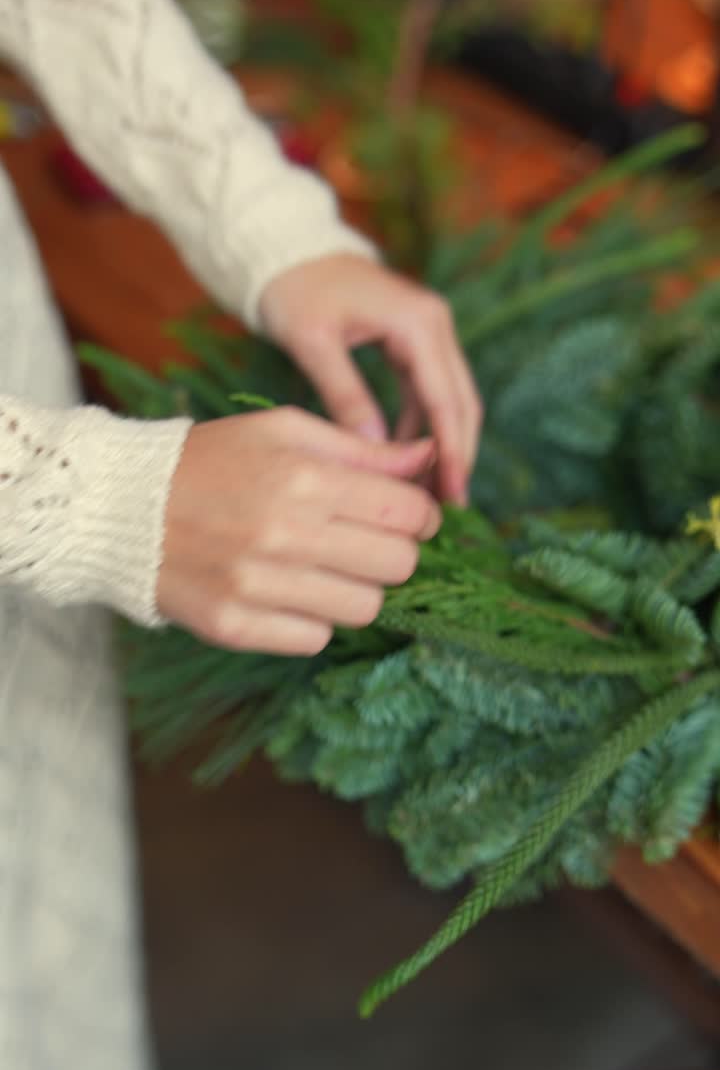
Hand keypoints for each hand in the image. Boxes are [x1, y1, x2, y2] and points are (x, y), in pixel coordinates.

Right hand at [158, 406, 440, 654]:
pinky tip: (287, 591)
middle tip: (367, 542)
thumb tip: (430, 456)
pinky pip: (315, 638)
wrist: (120, 508)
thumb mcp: (283, 431)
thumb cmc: (211, 460)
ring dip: (356, 588)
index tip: (406, 515)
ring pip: (364, 609)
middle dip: (394, 552)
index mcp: (302, 478)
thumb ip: (361, 450)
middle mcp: (284, 534)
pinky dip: (312, 619)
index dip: (420, 514)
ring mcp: (258, 586)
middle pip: (398, 566)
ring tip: (325, 567)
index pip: (408, 512)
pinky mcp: (235, 626)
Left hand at [259, 254, 481, 505]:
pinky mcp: (414, 341)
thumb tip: (375, 451)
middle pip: (462, 403)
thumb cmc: (295, 291)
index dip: (453, 453)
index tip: (453, 496)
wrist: (288, 250)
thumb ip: (346, 396)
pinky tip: (406, 461)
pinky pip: (428, 392)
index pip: (446, 401)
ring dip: (442, 445)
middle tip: (449, 507)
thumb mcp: (313, 344)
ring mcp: (428, 331)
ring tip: (426, 493)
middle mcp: (434, 324)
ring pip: (451, 400)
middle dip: (457, 455)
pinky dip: (423, 427)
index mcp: (418, 323)